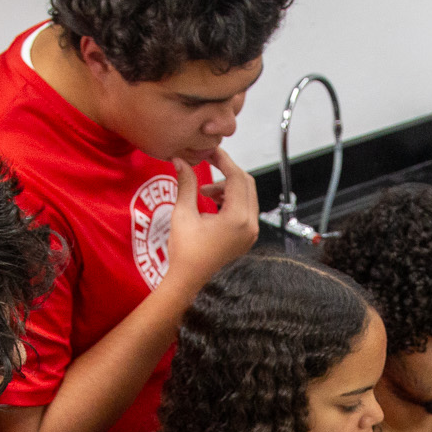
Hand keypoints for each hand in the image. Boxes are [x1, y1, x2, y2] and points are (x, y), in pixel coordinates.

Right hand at [165, 149, 257, 291]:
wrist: (189, 280)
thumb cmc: (184, 250)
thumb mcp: (183, 213)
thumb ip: (186, 184)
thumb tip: (180, 159)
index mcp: (237, 218)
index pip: (237, 177)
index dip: (224, 160)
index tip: (210, 151)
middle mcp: (250, 225)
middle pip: (246, 184)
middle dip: (228, 171)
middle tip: (209, 163)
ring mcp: (251, 233)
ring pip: (247, 196)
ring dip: (228, 186)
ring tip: (205, 191)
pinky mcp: (247, 238)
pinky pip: (246, 209)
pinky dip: (232, 200)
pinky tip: (212, 202)